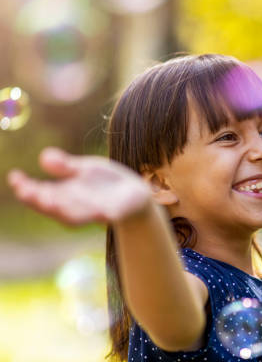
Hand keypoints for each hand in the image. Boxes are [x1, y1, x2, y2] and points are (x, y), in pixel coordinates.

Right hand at [7, 147, 152, 224]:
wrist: (135, 195)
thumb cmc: (104, 183)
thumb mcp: (84, 169)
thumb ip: (66, 166)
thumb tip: (44, 156)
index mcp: (64, 194)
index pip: (40, 193)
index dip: (25, 187)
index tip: (14, 176)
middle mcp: (74, 206)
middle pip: (52, 206)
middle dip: (38, 200)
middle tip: (26, 192)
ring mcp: (93, 212)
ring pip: (74, 215)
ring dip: (61, 210)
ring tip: (49, 202)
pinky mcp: (114, 214)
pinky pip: (105, 216)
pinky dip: (99, 214)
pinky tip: (96, 211)